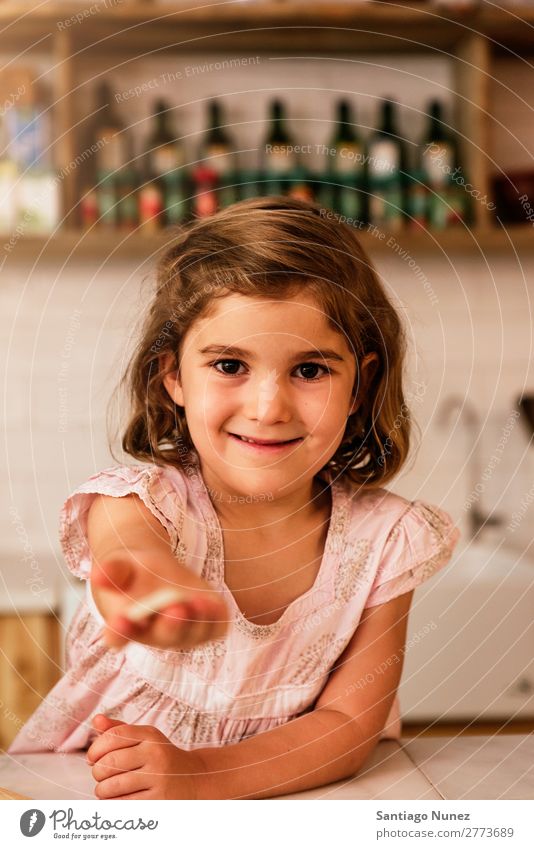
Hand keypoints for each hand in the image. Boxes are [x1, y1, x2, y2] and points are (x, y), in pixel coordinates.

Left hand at [87, 715, 205, 799]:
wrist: (194, 779)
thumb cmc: (161, 757)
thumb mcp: (145, 739)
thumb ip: (119, 729)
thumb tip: (96, 720)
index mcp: (150, 735)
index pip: (113, 736)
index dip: (95, 748)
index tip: (92, 758)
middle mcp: (155, 753)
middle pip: (109, 762)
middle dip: (97, 772)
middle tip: (100, 776)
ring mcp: (159, 778)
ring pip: (112, 786)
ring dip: (101, 791)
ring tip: (105, 789)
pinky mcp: (159, 801)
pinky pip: (122, 804)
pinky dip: (111, 804)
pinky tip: (115, 800)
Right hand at [91, 553, 227, 650]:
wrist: (151, 573)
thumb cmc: (130, 574)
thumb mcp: (119, 566)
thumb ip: (112, 571)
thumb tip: (99, 575)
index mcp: (123, 625)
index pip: (118, 637)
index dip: (119, 632)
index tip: (119, 620)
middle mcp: (153, 635)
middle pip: (162, 636)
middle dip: (170, 625)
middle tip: (175, 608)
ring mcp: (180, 633)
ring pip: (191, 633)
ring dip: (196, 620)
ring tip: (198, 602)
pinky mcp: (204, 625)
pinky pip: (214, 626)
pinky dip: (215, 617)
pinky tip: (214, 603)